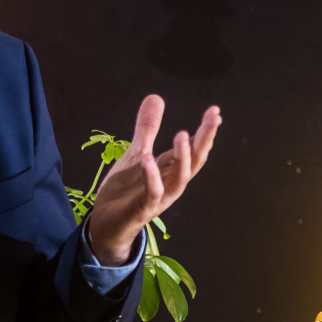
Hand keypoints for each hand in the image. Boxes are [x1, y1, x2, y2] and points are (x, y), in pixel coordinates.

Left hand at [87, 95, 218, 264]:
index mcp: (171, 170)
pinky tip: (148, 159)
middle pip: (194, 161)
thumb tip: (156, 97)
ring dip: (182, 157)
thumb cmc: (125, 191)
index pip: (194, 149)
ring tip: (182, 135)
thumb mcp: (136, 153)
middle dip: (205, 140)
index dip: (205, 131)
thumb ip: (147, 128)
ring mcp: (159, 198)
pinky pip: (152, 192)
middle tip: (214, 118)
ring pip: (179, 178)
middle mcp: (171, 184)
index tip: (215, 111)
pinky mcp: (143, 209)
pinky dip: (152, 177)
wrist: (106, 224)